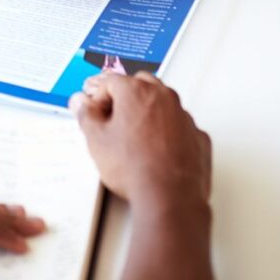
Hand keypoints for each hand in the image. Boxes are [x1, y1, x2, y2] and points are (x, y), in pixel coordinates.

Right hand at [70, 73, 210, 209]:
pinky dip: (169, 132)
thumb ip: (86, 115)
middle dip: (125, 97)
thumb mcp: (96, 140)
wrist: (169, 198)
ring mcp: (184, 116)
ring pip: (163, 103)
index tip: (95, 113)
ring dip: (149, 112)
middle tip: (114, 119)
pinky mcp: (198, 137)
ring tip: (135, 137)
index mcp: (136, 91)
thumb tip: (81, 104)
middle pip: (140, 84)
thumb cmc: (135, 168)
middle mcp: (164, 97)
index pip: (111, 82)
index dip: (98, 97)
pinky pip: (180, 125)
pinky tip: (158, 150)